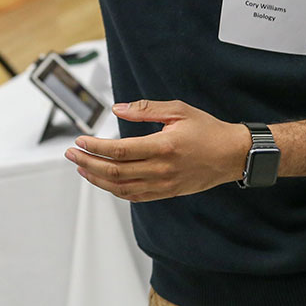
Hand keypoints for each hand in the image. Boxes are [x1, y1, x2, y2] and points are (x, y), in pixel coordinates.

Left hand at [65, 100, 252, 201]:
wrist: (232, 155)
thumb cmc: (208, 130)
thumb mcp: (178, 110)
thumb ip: (145, 109)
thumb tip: (118, 109)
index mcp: (164, 146)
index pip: (120, 151)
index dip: (96, 147)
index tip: (81, 141)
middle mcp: (162, 169)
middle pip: (115, 172)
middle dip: (88, 163)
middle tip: (72, 154)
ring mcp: (164, 184)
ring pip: (121, 188)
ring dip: (97, 179)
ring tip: (82, 167)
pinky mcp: (167, 192)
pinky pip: (135, 196)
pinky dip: (115, 191)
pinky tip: (104, 181)